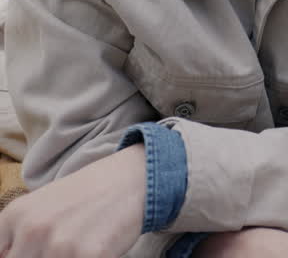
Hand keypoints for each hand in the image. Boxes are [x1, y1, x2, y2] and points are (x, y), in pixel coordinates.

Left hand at [0, 144, 144, 257]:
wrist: (132, 180)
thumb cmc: (87, 195)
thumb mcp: (42, 207)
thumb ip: (18, 236)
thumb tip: (10, 256)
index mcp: (15, 215)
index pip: (1, 256)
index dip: (15, 255)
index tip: (35, 252)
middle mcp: (33, 229)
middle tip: (63, 248)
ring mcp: (60, 244)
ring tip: (78, 248)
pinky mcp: (88, 255)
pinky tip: (96, 250)